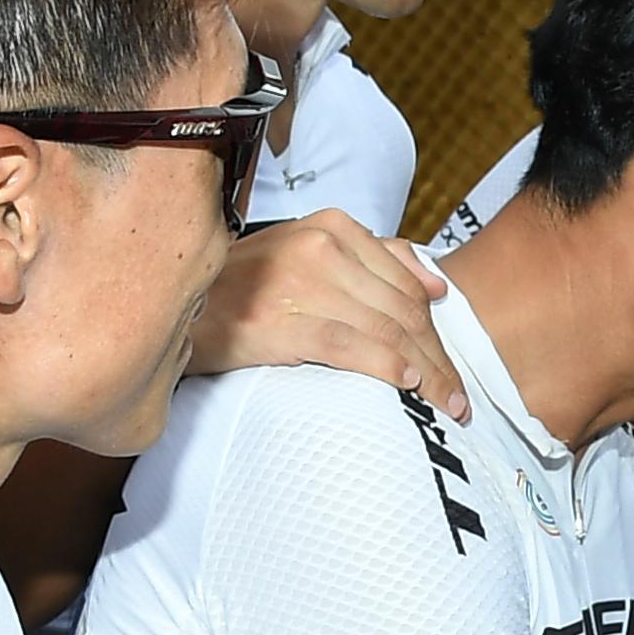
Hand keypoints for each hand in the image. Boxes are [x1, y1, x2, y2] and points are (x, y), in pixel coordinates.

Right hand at [186, 210, 461, 407]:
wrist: (175, 308)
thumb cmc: (243, 289)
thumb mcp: (305, 255)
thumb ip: (372, 260)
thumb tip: (435, 284)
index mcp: (332, 228)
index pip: (407, 285)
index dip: (438, 332)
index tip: (455, 371)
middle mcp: (320, 248)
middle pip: (403, 310)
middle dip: (439, 360)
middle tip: (458, 400)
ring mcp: (300, 283)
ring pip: (386, 330)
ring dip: (425, 373)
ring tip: (444, 406)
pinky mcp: (280, 320)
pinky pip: (350, 345)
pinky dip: (386, 367)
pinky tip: (406, 386)